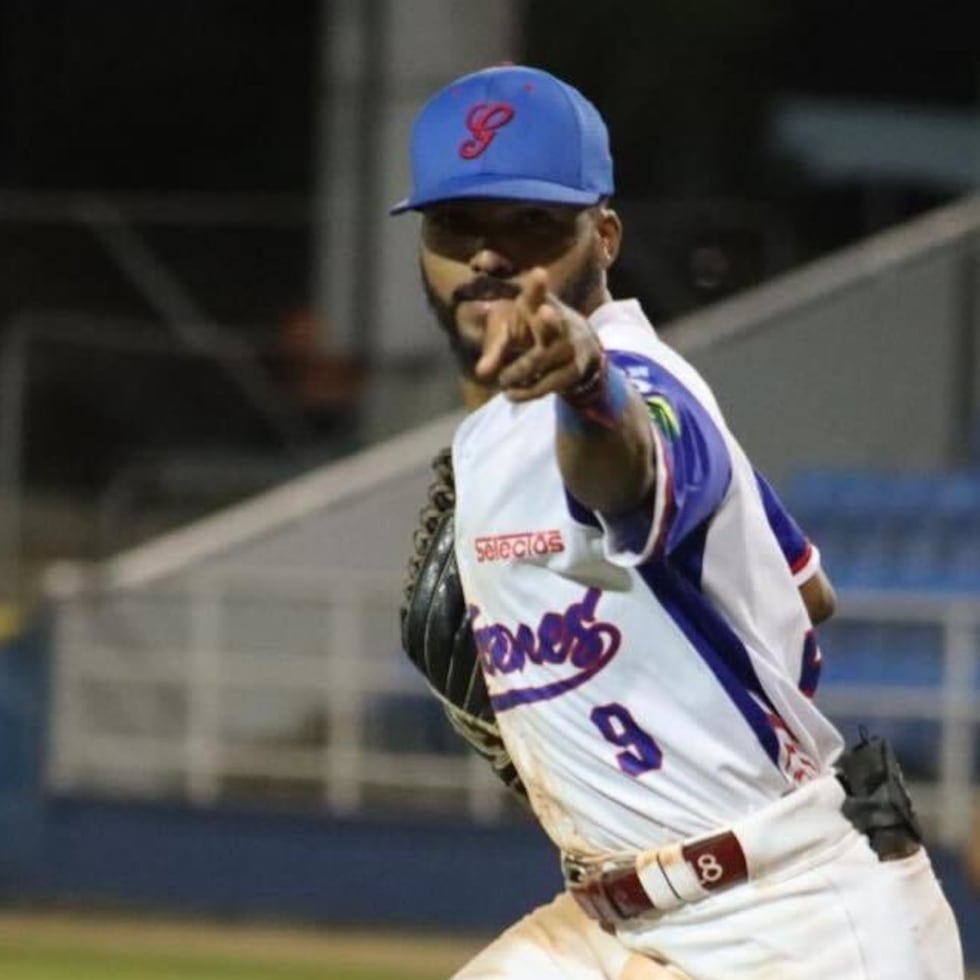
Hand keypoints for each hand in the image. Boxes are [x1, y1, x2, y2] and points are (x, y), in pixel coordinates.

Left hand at [474, 268, 601, 401]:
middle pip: (553, 323)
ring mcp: (569, 347)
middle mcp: (560, 323)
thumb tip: (481, 372)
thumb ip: (495, 349)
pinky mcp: (574, 370)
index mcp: (542, 307)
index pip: (538, 295)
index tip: (538, 273)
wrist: (581, 354)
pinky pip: (549, 383)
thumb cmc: (538, 337)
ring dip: (519, 371)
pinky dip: (527, 391)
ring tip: (503, 380)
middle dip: (549, 319)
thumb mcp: (514, 334)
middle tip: (545, 311)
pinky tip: (512, 394)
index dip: (537, 287)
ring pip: (542, 359)